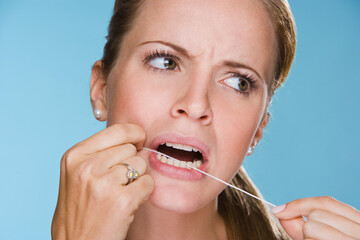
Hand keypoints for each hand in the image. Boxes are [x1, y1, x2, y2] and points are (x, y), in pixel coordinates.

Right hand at [51, 123, 153, 239]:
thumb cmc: (80, 209)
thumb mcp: (77, 173)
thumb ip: (100, 153)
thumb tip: (134, 137)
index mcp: (75, 155)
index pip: (118, 130)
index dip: (134, 134)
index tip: (139, 140)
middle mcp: (88, 166)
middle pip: (131, 148)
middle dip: (132, 161)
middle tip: (120, 181)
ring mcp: (104, 183)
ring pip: (141, 164)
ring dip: (137, 178)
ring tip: (121, 193)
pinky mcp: (122, 200)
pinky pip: (148, 183)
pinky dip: (144, 192)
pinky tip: (129, 202)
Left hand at [273, 196, 359, 239]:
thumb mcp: (318, 239)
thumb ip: (301, 227)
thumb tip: (279, 211)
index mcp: (357, 222)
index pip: (326, 201)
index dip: (299, 204)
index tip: (278, 211)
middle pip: (317, 213)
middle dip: (306, 227)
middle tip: (313, 239)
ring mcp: (355, 239)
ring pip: (313, 226)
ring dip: (308, 238)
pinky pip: (313, 237)